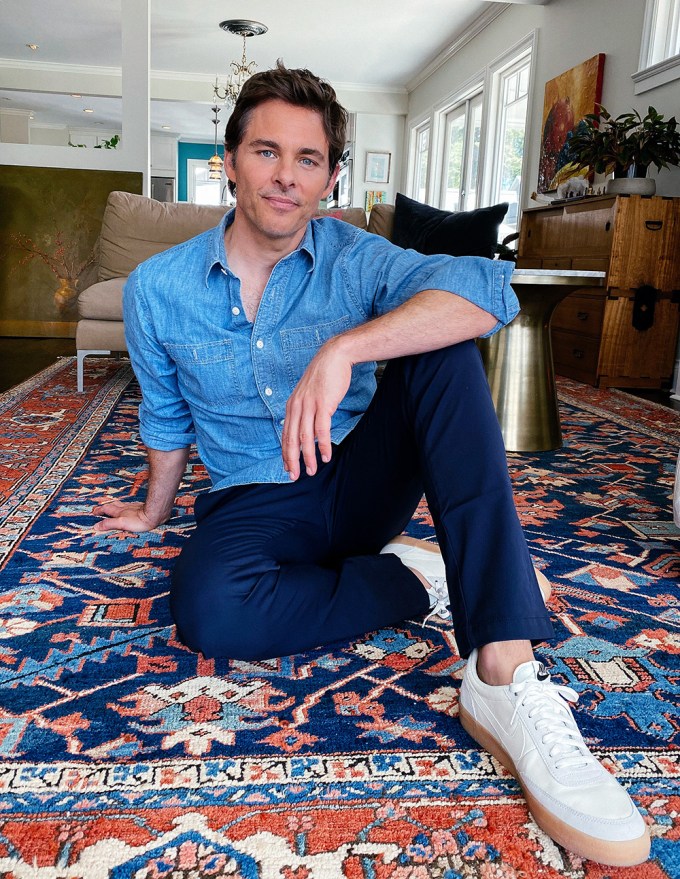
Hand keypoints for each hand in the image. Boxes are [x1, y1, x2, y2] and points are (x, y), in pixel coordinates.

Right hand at [93, 500, 163, 532]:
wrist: (154, 514)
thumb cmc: (139, 520)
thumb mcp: (121, 523)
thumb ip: (109, 524)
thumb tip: (96, 526)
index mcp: (119, 512)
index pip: (106, 509)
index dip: (99, 510)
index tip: (93, 512)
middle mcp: (125, 508)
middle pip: (113, 505)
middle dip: (105, 506)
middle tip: (100, 508)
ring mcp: (133, 507)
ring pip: (121, 505)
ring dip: (115, 506)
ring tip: (113, 507)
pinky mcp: (141, 508)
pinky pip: (130, 506)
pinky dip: (126, 507)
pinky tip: (130, 509)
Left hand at [282, 342, 352, 479]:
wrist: (334, 356)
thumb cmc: (324, 376)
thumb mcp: (308, 393)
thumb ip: (304, 410)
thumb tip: (306, 429)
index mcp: (292, 405)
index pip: (285, 434)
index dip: (285, 453)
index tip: (287, 468)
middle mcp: (297, 406)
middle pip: (291, 439)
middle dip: (292, 460)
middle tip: (294, 476)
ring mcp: (309, 405)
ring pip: (305, 438)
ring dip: (308, 457)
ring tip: (312, 471)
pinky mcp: (323, 404)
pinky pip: (321, 430)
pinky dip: (323, 445)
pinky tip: (326, 456)